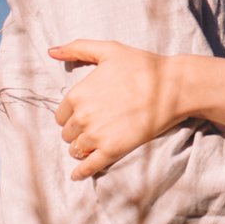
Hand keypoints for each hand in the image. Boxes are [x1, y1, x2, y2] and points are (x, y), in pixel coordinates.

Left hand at [51, 40, 186, 179]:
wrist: (172, 88)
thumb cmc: (142, 66)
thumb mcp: (109, 50)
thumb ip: (77, 48)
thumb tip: (51, 52)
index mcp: (78, 94)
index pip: (61, 115)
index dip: (70, 116)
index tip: (82, 115)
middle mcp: (83, 116)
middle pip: (67, 133)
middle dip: (76, 132)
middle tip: (91, 128)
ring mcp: (97, 135)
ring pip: (76, 149)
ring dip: (80, 149)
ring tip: (91, 146)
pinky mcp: (112, 150)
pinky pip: (89, 167)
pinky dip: (81, 173)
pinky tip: (77, 176)